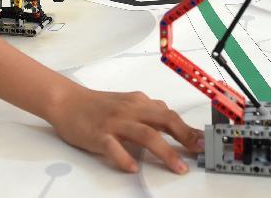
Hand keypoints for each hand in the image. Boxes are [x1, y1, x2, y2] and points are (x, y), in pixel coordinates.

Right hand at [51, 88, 202, 173]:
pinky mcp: (98, 135)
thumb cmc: (99, 105)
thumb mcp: (128, 103)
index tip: (203, 142)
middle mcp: (131, 110)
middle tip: (199, 152)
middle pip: (163, 120)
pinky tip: (134, 168)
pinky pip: (113, 147)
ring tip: (178, 168)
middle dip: (185, 136)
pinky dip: (125, 158)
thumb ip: (148, 111)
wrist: (67, 101)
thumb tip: (170, 120)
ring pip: (145, 134)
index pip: (169, 114)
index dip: (188, 128)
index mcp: (139, 102)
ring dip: (165, 152)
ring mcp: (115, 122)